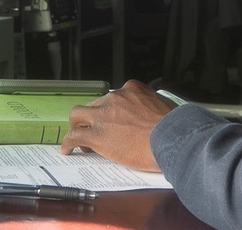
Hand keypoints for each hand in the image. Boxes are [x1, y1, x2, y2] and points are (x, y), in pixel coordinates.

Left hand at [60, 80, 174, 171]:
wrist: (171, 139)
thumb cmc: (173, 127)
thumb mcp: (164, 106)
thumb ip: (152, 107)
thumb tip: (154, 117)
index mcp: (132, 89)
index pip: (113, 96)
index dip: (111, 109)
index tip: (114, 118)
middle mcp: (115, 98)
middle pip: (94, 104)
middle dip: (93, 117)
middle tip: (97, 129)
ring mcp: (103, 115)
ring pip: (78, 115)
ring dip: (78, 125)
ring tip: (79, 137)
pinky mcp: (96, 135)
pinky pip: (74, 136)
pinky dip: (69, 143)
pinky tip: (68, 150)